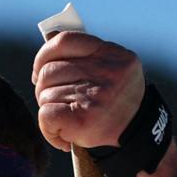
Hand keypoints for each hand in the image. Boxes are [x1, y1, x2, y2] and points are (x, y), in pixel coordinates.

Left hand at [32, 31, 144, 152]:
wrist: (135, 136)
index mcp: (112, 54)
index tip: (40, 70)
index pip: (64, 41)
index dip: (44, 54)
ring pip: (46, 94)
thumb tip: (48, 43)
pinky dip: (47, 128)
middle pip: (49, 71)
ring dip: (49, 109)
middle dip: (44, 88)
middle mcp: (105, 72)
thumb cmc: (115, 101)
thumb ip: (86, 54)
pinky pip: (46, 114)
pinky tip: (61, 134)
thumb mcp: (112, 68)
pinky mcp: (82, 120)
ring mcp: (94, 96)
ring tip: (65, 120)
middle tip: (53, 101)